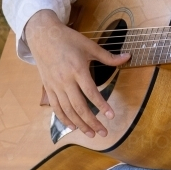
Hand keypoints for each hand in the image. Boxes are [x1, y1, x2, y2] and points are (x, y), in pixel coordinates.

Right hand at [23, 9, 129, 137]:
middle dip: (92, 122)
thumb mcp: (89, 45)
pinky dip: (63, 119)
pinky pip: (56, 107)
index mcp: (77, 69)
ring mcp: (55, 85)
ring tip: (91, 134)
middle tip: (103, 132)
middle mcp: (65, 80)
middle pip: (79, 106)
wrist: (42, 35)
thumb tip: (128, 57)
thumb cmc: (68, 39)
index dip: (101, 105)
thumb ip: (108, 56)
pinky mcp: (48, 87)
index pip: (91, 92)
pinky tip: (73, 127)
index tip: (111, 116)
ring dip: (80, 124)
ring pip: (67, 110)